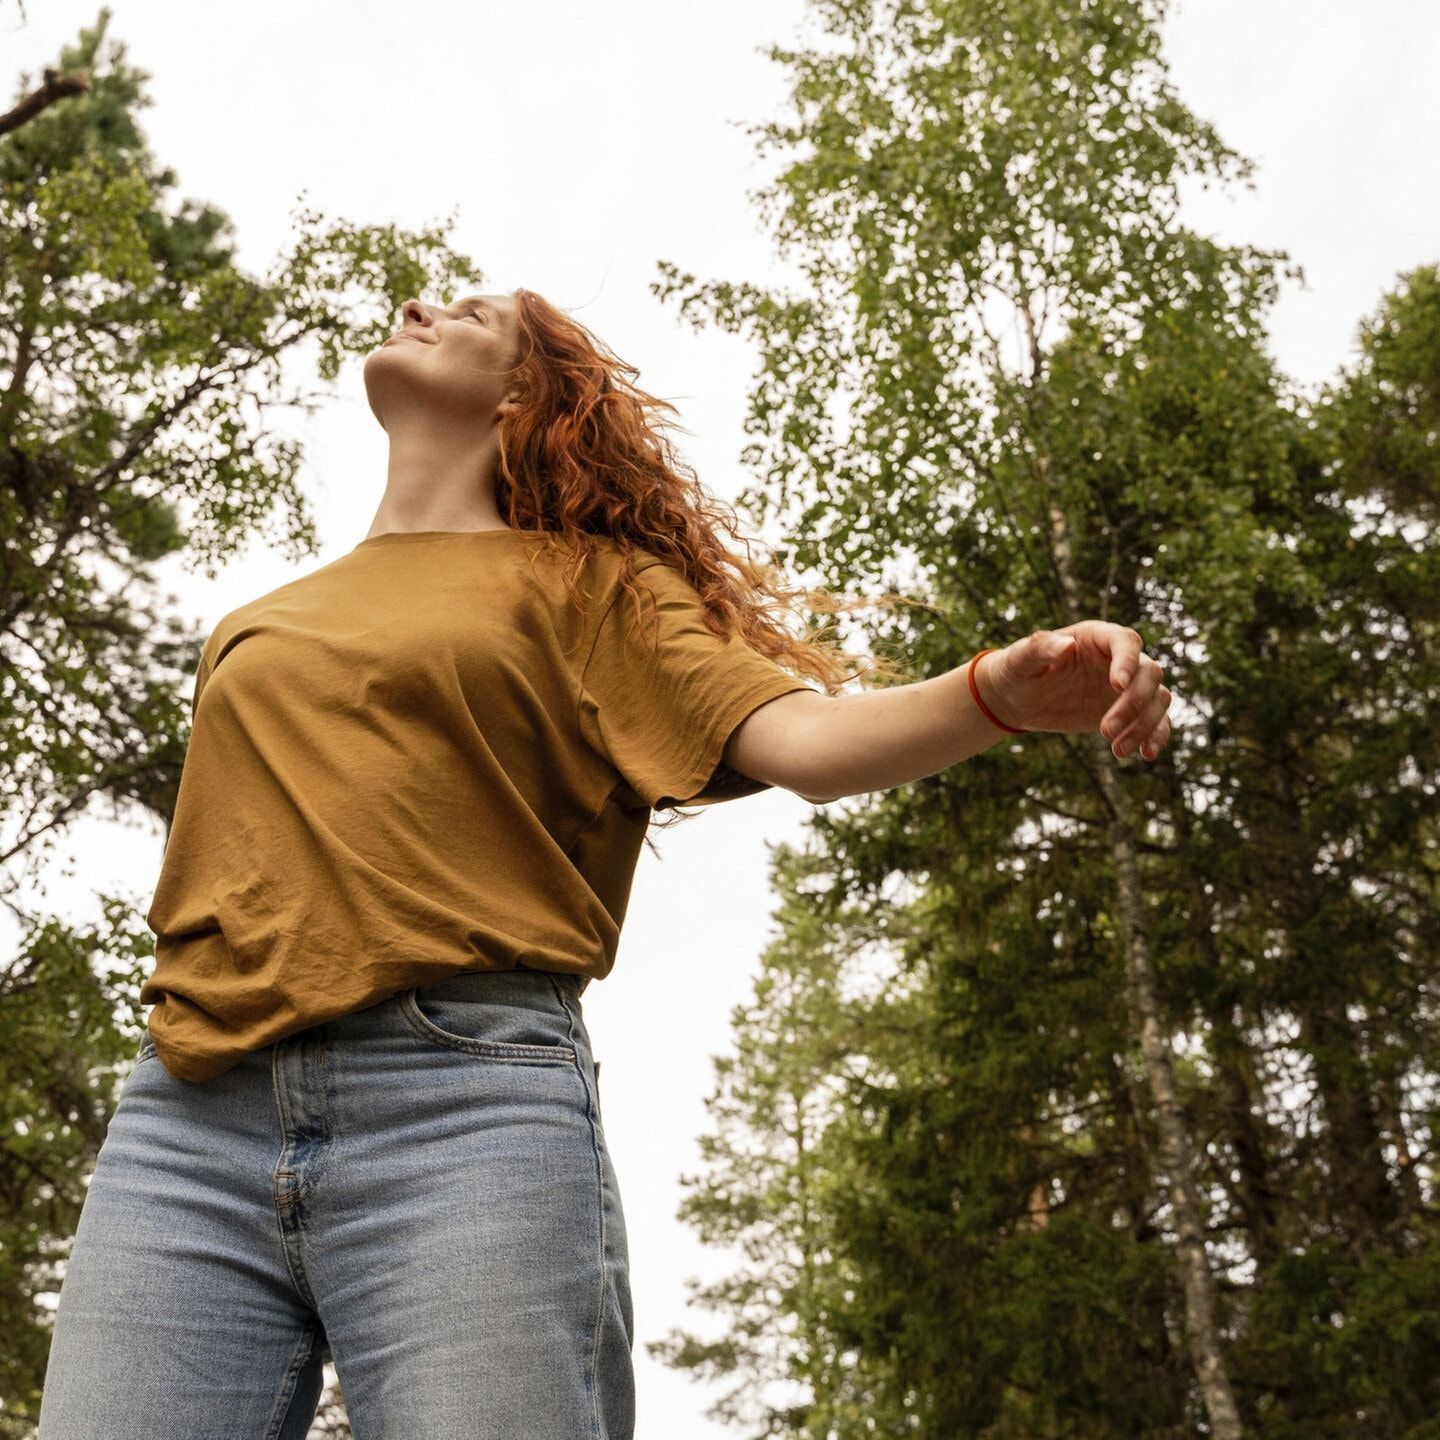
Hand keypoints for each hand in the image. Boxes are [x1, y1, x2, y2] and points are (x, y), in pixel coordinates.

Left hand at [973, 623, 1171, 759]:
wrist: (1017, 698)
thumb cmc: (1016, 670)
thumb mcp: (1020, 659)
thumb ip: (1040, 648)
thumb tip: (1066, 645)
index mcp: (1095, 637)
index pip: (1126, 641)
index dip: (1128, 662)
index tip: (1116, 686)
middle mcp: (1117, 658)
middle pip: (1148, 673)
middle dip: (1134, 703)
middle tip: (1105, 731)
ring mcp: (1126, 686)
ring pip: (1158, 698)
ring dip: (1145, 724)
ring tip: (1118, 750)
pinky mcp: (1127, 711)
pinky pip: (1155, 721)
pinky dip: (1155, 736)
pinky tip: (1145, 754)